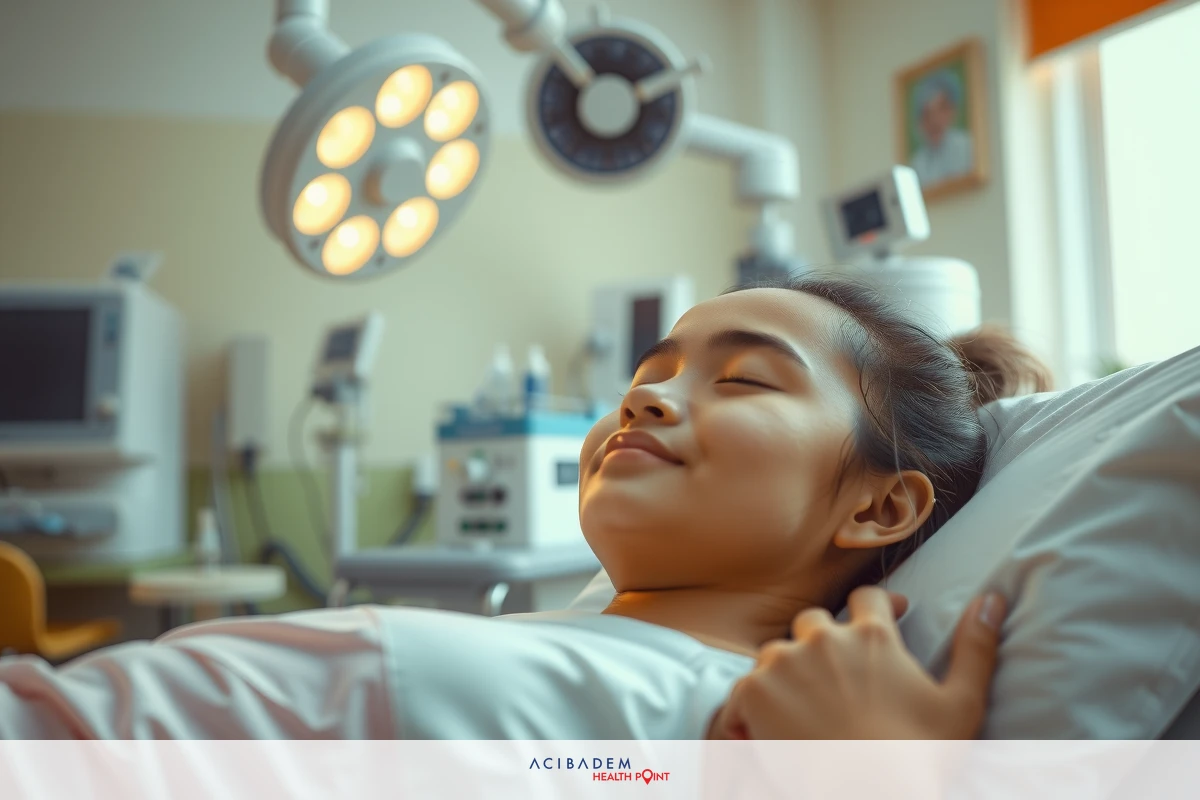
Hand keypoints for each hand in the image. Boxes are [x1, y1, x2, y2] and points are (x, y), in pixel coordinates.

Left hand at [708, 588, 1006, 738]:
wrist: (869, 796)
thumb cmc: (919, 759)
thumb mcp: (961, 704)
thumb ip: (975, 646)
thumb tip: (993, 598)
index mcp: (874, 637)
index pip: (866, 597)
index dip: (874, 606)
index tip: (881, 619)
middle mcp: (825, 639)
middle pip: (814, 622)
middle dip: (822, 643)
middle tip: (832, 682)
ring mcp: (786, 662)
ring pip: (777, 653)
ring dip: (786, 674)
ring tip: (798, 711)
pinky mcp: (756, 691)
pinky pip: (744, 688)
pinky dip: (749, 707)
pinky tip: (762, 731)